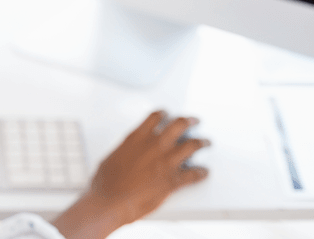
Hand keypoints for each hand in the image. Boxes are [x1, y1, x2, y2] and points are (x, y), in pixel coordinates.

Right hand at [51, 110, 209, 238]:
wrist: (110, 200)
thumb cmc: (107, 182)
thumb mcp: (113, 157)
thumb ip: (127, 152)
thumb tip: (129, 154)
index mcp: (136, 138)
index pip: (154, 118)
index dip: (163, 114)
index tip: (168, 113)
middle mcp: (154, 145)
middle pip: (178, 125)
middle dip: (188, 121)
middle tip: (194, 121)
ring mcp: (165, 161)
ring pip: (191, 145)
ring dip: (201, 143)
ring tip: (205, 142)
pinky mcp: (173, 180)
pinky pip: (194, 174)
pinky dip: (201, 173)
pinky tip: (204, 172)